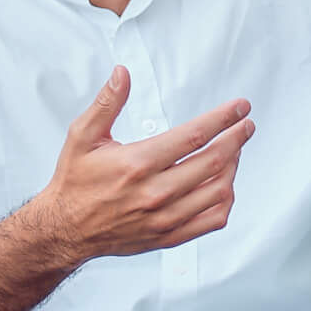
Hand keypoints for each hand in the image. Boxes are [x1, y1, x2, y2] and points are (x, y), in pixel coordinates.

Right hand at [35, 68, 253, 269]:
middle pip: (214, 161)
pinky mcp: (169, 237)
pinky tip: (224, 185)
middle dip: (236, 139)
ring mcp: (165, 218)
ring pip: (218, 191)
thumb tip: (122, 74)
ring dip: (233, 167)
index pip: (194, 136)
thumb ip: (106, 104)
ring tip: (234, 151)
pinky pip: (212, 220)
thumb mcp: (82, 136)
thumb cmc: (75, 182)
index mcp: (137, 164)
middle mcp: (155, 192)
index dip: (223, 118)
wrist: (64, 230)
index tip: (239, 108)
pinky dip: (226, 201)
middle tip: (246, 125)